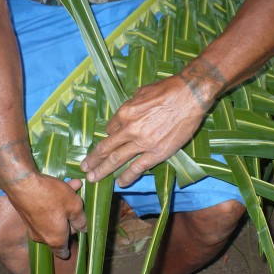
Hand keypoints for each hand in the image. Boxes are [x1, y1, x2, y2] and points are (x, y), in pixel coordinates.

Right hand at [3, 173, 85, 258]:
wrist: (21, 183)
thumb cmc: (51, 196)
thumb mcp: (74, 205)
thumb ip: (80, 219)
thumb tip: (83, 229)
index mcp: (55, 239)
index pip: (62, 252)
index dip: (70, 246)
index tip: (75, 236)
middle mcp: (41, 236)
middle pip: (60, 232)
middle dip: (70, 218)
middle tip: (78, 203)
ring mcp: (31, 226)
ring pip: (53, 218)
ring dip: (63, 206)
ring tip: (73, 187)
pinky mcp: (26, 215)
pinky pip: (44, 212)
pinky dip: (52, 202)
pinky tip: (60, 186)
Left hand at [81, 73, 212, 186]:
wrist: (190, 96)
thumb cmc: (167, 90)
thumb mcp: (141, 92)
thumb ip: (130, 106)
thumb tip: (124, 116)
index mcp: (124, 113)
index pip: (110, 129)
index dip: (108, 136)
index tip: (109, 142)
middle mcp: (129, 129)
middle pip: (106, 148)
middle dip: (93, 159)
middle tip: (84, 168)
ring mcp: (142, 143)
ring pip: (116, 160)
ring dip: (102, 170)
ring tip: (93, 178)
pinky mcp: (156, 153)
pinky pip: (137, 168)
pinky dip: (126, 177)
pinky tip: (119, 183)